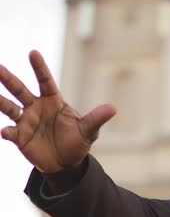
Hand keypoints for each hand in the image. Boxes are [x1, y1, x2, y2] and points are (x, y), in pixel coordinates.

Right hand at [0, 50, 115, 172]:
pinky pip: (10, 132)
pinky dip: (7, 131)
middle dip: (8, 79)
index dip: (39, 68)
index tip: (33, 53)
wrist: (66, 163)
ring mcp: (26, 121)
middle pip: (20, 90)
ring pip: (9, 107)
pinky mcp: (19, 136)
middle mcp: (36, 107)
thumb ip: (96, 119)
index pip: (45, 81)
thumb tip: (113, 109)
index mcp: (53, 102)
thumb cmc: (77, 142)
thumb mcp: (88, 131)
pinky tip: (5, 132)